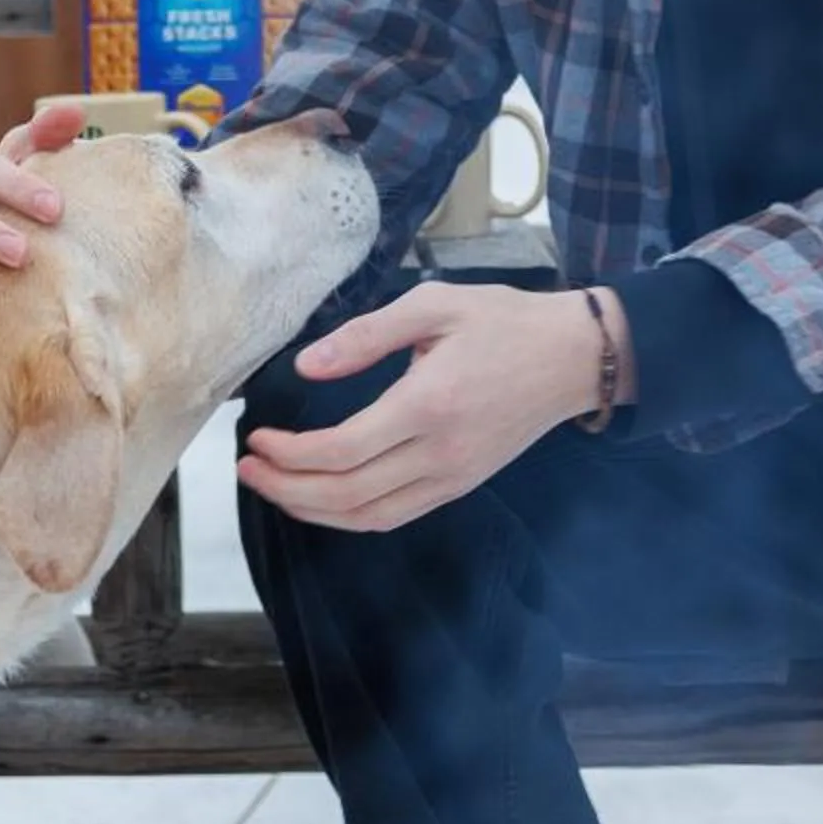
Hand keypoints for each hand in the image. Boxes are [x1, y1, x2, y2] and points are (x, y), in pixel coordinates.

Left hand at [238, 282, 630, 532]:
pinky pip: (395, 515)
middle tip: (248, 469)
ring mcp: (453, 477)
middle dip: (287, 489)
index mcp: (428, 405)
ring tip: (273, 486)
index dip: (289, 454)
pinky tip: (322, 497)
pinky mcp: (460, 485)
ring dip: (312, 510)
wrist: (574, 357)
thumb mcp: (434, 306)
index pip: (341, 451)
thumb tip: (306, 365)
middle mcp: (440, 454)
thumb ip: (365, 336)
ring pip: (369, 517)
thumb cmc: (505, 322)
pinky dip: (350, 515)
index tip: (257, 438)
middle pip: (346, 495)